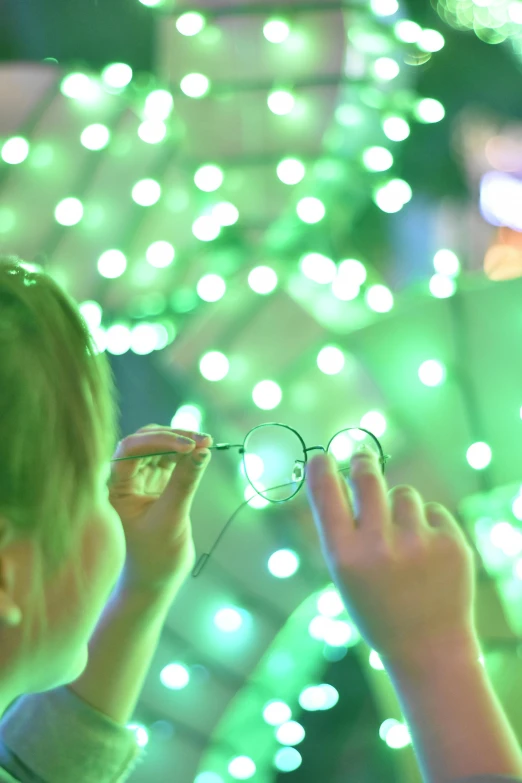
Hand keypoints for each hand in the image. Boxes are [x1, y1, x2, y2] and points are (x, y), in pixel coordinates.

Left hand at [108, 424, 212, 597]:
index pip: (130, 449)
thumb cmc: (155, 556)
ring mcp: (142, 478)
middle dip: (174, 437)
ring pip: (160, 446)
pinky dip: (188, 454)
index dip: (158, 441)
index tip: (187, 446)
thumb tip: (203, 450)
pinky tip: (203, 452)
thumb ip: (185, 482)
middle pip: (146, 441)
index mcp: (114, 487)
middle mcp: (124, 478)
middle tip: (203, 440)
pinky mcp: (159, 482)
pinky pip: (172, 458)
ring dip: (183, 442)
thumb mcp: (171, 518)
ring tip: (207, 443)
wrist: (156, 580)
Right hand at [305, 449, 477, 666]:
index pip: (326, 495)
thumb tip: (339, 472)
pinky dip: (428, 526)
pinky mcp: (452, 543)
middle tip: (362, 457)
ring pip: (404, 494)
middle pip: (367, 477)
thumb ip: (342, 529)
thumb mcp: (346, 575)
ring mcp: (418, 544)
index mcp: (345, 557)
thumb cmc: (377, 607)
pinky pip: (432, 511)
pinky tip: (427, 556)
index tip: (322, 456)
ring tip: (404, 542)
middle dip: (363, 462)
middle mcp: (379, 547)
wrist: (428, 648)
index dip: (322, 469)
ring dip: (400, 507)